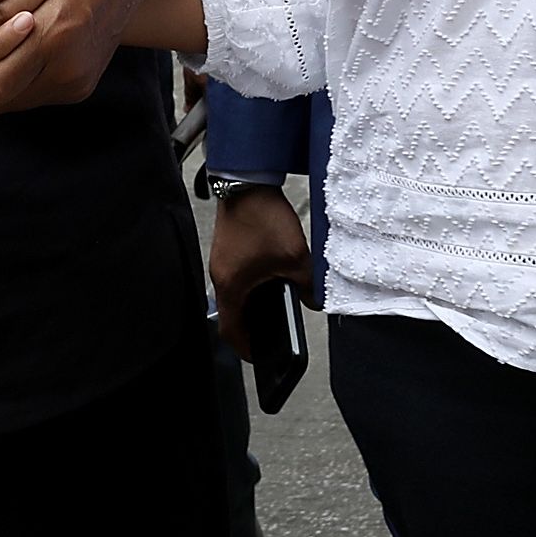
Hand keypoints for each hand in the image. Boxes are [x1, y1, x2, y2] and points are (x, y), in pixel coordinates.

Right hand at [209, 186, 313, 359]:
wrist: (247, 181)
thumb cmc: (261, 217)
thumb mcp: (295, 257)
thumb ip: (308, 285)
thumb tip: (315, 300)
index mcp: (231, 286)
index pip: (230, 330)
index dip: (244, 347)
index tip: (257, 356)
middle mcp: (221, 276)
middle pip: (231, 314)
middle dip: (250, 327)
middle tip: (268, 336)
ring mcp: (222, 261)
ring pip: (234, 295)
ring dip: (251, 304)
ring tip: (272, 309)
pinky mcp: (228, 248)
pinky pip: (237, 277)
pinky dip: (251, 285)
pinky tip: (270, 279)